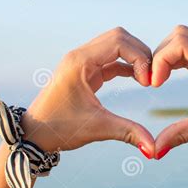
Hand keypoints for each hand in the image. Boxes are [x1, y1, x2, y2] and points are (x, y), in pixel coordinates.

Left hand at [21, 27, 154, 157]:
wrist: (33, 134)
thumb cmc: (58, 129)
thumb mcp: (97, 128)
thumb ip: (128, 133)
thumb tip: (154, 150)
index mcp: (80, 62)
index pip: (119, 42)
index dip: (140, 58)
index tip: (148, 82)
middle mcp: (80, 56)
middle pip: (119, 37)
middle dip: (140, 53)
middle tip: (151, 77)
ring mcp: (81, 62)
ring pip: (115, 45)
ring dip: (134, 58)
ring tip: (146, 79)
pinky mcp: (85, 71)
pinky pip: (111, 59)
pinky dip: (126, 66)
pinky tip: (138, 79)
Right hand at [151, 25, 187, 158]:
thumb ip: (182, 134)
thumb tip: (154, 151)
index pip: (181, 43)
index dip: (161, 60)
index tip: (155, 84)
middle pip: (180, 35)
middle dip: (161, 55)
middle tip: (154, 82)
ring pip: (185, 40)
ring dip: (168, 57)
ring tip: (159, 80)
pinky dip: (177, 61)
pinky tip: (170, 78)